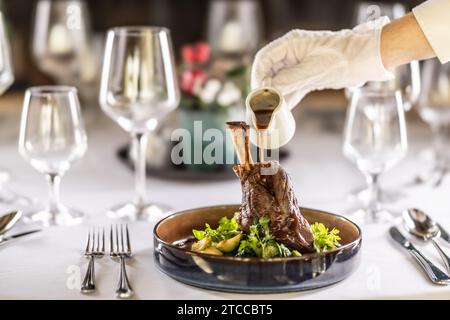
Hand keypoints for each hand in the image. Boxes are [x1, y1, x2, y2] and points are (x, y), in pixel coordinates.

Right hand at [251, 17, 393, 108]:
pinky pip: (290, 89)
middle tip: (261, 107)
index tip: (258, 94)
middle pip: (268, 72)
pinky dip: (285, 100)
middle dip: (263, 90)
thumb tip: (269, 92)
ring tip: (269, 113)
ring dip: (273, 98)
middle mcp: (291, 54)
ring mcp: (298, 65)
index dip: (258, 77)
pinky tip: (281, 113)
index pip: (264, 59)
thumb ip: (289, 80)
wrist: (368, 59)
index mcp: (290, 44)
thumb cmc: (344, 58)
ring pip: (278, 82)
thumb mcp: (314, 70)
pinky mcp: (306, 76)